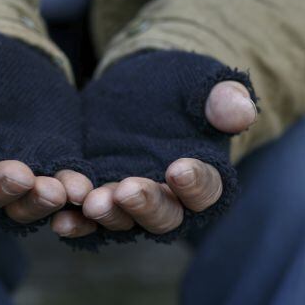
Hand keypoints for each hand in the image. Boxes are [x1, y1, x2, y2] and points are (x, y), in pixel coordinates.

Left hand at [51, 79, 255, 237]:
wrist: (142, 86)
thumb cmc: (183, 86)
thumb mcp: (203, 83)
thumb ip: (223, 98)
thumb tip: (243, 111)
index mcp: (204, 177)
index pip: (207, 189)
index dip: (195, 183)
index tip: (180, 169)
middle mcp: (170, 200)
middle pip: (164, 215)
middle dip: (146, 205)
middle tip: (127, 189)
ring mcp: (132, 202)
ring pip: (123, 220)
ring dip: (108, 215)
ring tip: (92, 202)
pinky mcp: (100, 194)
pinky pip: (88, 217)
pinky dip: (76, 221)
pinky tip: (62, 218)